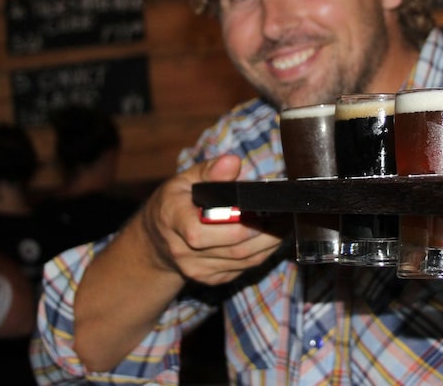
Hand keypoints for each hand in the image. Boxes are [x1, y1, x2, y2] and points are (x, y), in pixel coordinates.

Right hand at [137, 154, 286, 285]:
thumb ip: (210, 171)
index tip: (259, 209)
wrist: (158, 240)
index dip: (235, 224)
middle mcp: (181, 250)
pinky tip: (272, 237)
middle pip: (232, 247)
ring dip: (269, 243)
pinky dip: (262, 253)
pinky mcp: (210, 279)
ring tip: (284, 224)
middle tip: (284, 214)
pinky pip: (243, 268)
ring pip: (243, 260)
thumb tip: (232, 163)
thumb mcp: (186, 179)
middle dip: (264, 232)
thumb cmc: (176, 202)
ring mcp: (196, 269)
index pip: (200, 232)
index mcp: (172, 218)